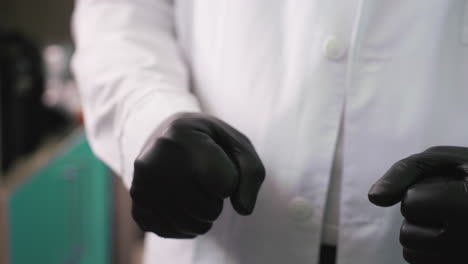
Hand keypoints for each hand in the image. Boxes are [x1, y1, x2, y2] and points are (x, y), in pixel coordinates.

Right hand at [130, 112, 264, 237]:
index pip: (226, 184)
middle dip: (217, 198)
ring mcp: (140, 187)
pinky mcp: (137, 207)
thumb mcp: (237, 144)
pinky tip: (180, 200)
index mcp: (180, 136)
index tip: (217, 160)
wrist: (167, 137)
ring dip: (204, 214)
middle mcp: (153, 162)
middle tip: (204, 176)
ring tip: (194, 188)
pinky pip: (174, 233)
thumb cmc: (209, 141)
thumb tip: (244, 210)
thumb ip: (252, 173)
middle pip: (209, 210)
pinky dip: (186, 223)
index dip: (231, 177)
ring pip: (193, 226)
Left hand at [369, 146, 467, 263]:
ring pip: (410, 252)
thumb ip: (403, 172)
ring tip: (452, 221)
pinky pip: (419, 263)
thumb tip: (374, 197)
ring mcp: (464, 259)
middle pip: (407, 233)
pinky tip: (450, 237)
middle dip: (420, 215)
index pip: (411, 203)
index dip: (420, 191)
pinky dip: (427, 250)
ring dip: (423, 233)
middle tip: (451, 206)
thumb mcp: (440, 161)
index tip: (449, 188)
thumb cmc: (466, 175)